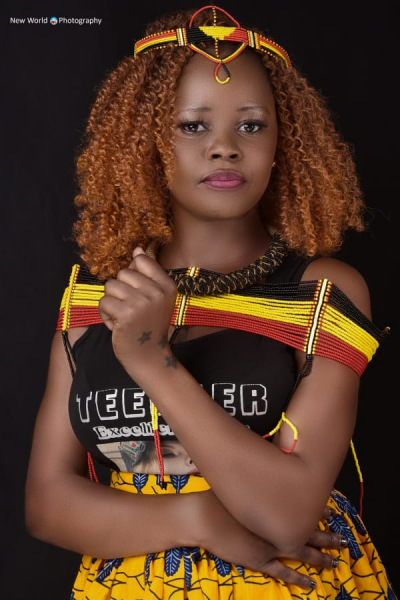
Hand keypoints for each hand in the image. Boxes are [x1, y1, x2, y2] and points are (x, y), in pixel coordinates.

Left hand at [99, 247, 177, 371]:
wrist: (148, 356)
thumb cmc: (148, 325)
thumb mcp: (155, 298)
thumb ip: (146, 274)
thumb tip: (137, 248)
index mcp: (168, 286)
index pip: (141, 261)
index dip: (132, 276)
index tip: (138, 294)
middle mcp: (157, 292)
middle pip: (122, 273)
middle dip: (120, 291)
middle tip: (130, 309)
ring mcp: (142, 303)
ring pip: (110, 286)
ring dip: (111, 302)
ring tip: (122, 316)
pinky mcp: (126, 314)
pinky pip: (104, 301)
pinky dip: (105, 314)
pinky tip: (116, 324)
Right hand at [187, 491, 343, 589]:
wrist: (204, 516)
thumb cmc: (220, 498)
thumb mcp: (242, 486)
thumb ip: (258, 486)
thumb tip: (269, 477)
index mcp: (274, 506)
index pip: (303, 509)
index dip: (319, 511)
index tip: (332, 512)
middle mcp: (276, 526)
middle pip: (308, 532)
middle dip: (327, 536)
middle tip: (343, 540)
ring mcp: (270, 546)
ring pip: (302, 553)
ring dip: (320, 558)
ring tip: (336, 562)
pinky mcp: (260, 561)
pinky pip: (284, 573)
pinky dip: (298, 579)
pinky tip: (311, 584)